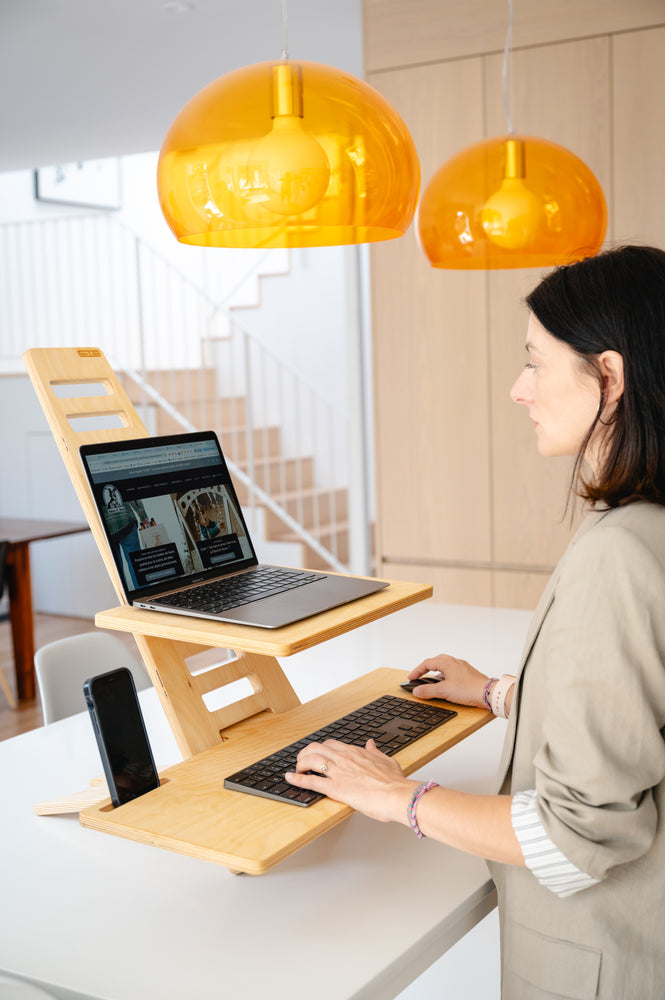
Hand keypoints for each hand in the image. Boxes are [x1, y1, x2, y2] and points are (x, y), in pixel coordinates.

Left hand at [285, 738, 410, 822]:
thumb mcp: (387, 761)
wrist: (397, 795)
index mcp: (355, 752)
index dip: (321, 749)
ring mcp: (338, 772)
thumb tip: (372, 743)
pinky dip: (297, 780)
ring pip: (310, 760)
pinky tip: (289, 779)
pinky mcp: (335, 788)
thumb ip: (376, 751)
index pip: (331, 744)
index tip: (317, 754)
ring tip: (296, 770)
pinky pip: (311, 782)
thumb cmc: (394, 783)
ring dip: (300, 764)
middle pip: (316, 748)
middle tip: (302, 762)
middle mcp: (344, 758)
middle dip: (305, 753)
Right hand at [408, 654, 488, 707]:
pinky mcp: (468, 675)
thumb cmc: (470, 689)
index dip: (417, 670)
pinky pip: (453, 672)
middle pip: (436, 661)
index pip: (427, 663)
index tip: (411, 677)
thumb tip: (416, 690)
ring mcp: (463, 668)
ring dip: (436, 672)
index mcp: (448, 663)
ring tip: (431, 682)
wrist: (489, 693)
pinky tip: (446, 685)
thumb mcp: (444, 691)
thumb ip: (428, 690)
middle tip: (419, 676)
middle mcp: (455, 662)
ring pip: (446, 666)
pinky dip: (445, 676)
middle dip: (426, 668)